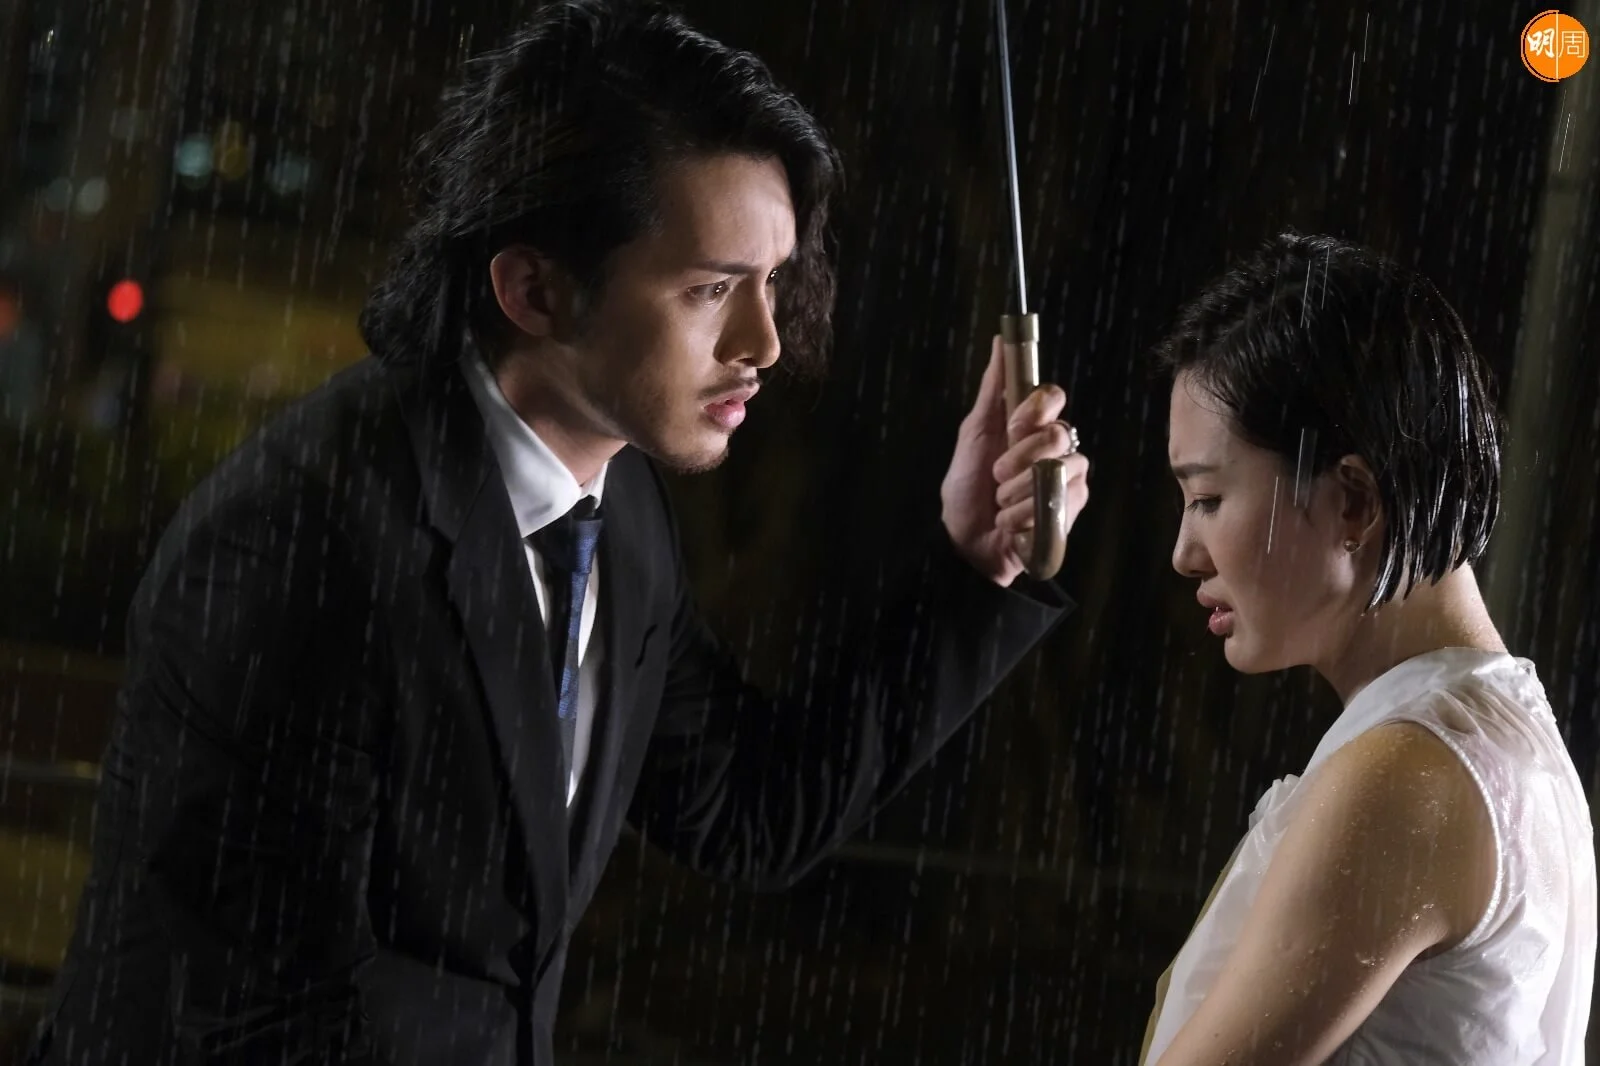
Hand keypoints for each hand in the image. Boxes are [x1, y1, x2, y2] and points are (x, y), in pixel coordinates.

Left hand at [940, 335, 1089, 585]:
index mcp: (1031, 425)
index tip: (1012, 426)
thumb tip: (1002, 340)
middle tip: (997, 475)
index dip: (1033, 410)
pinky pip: (1061, 497)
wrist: (964, 541)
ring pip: (1059, 467)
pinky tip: (1013, 522)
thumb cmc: (966, 487)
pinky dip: (1025, 513)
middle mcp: (1055, 447)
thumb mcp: (974, 433)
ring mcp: (1068, 476)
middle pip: (1057, 432)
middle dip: (1019, 458)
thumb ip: (994, 388)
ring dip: (1017, 490)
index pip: (1052, 396)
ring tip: (1001, 504)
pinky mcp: (1073, 506)